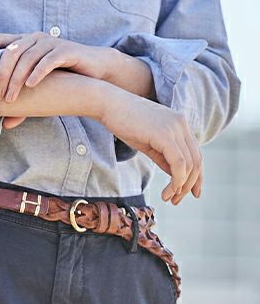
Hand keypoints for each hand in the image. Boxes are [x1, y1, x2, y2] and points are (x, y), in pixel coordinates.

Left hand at [0, 32, 109, 101]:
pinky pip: (48, 61)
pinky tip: (31, 85)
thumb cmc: (62, 79)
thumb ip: (24, 102)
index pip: (0, 39)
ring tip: (11, 97)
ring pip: (27, 57)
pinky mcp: (65, 51)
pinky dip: (38, 73)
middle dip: (1, 74)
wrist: (94, 70)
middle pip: (11, 51)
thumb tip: (6, 123)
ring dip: (16, 79)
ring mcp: (50, 43)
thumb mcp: (39, 88)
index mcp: (25, 42)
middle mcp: (35, 39)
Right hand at [97, 88, 202, 203]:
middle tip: (176, 200)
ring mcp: (175, 128)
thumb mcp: (147, 142)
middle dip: (190, 185)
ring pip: (190, 165)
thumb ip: (163, 156)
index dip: (196, 176)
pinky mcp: (165, 135)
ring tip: (169, 198)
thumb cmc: (122, 121)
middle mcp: (181, 124)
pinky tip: (168, 191)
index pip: (196, 153)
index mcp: (179, 123)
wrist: (107, 104)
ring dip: (182, 186)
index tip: (190, 192)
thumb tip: (175, 175)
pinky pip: (179, 164)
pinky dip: (177, 181)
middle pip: (196, 161)